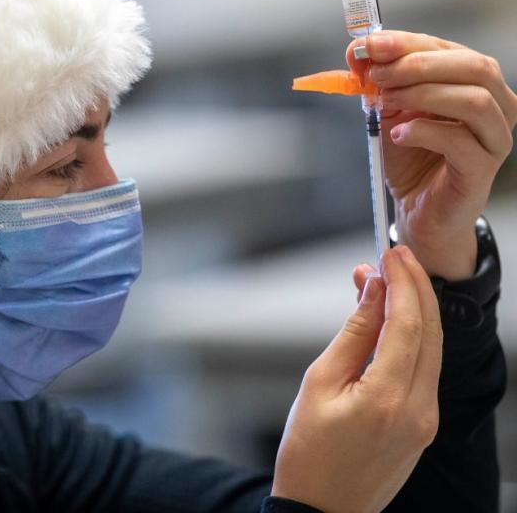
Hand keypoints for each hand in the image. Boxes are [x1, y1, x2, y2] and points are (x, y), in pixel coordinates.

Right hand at [272, 246, 441, 512]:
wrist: (322, 510)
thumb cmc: (308, 451)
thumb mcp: (319, 383)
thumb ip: (353, 333)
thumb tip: (373, 290)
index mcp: (388, 398)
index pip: (408, 324)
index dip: (401, 283)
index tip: (389, 252)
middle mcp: (419, 409)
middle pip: (430, 332)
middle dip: (414, 288)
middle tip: (394, 256)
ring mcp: (426, 420)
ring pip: (432, 350)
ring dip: (414, 310)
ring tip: (387, 280)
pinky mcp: (424, 426)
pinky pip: (425, 370)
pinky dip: (413, 338)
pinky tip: (391, 321)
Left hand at [346, 31, 516, 280]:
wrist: (417, 208)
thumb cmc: (410, 156)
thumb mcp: (388, 110)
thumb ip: (377, 80)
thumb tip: (357, 50)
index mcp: (475, 83)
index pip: (449, 48)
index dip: (408, 43)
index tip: (369, 45)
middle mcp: (497, 106)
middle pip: (473, 67)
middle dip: (418, 65)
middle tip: (377, 75)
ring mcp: (494, 139)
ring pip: (474, 100)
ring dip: (422, 94)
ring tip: (385, 103)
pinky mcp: (481, 170)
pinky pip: (460, 141)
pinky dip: (423, 132)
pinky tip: (398, 135)